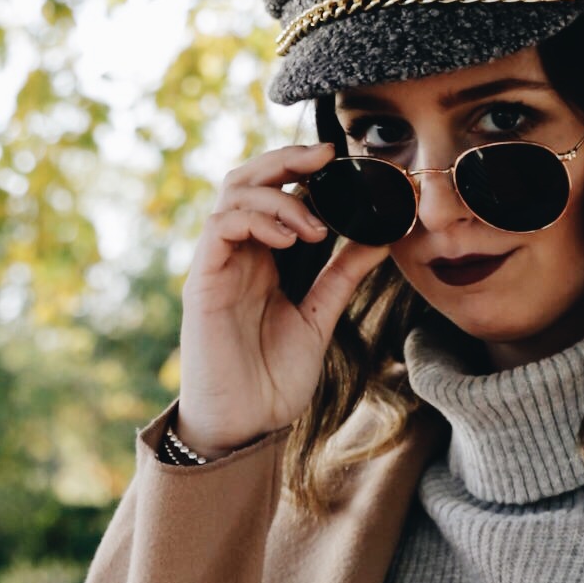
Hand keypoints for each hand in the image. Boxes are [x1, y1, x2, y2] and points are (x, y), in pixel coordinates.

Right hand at [172, 142, 374, 454]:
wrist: (245, 426)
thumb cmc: (274, 378)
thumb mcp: (320, 315)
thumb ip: (343, 273)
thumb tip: (381, 234)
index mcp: (263, 256)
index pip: (275, 191)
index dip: (302, 167)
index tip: (342, 157)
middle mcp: (237, 252)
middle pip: (248, 179)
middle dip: (286, 159)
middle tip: (327, 156)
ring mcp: (217, 264)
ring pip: (233, 194)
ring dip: (278, 196)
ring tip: (314, 227)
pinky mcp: (201, 281)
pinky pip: (219, 228)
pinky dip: (255, 219)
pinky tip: (288, 238)